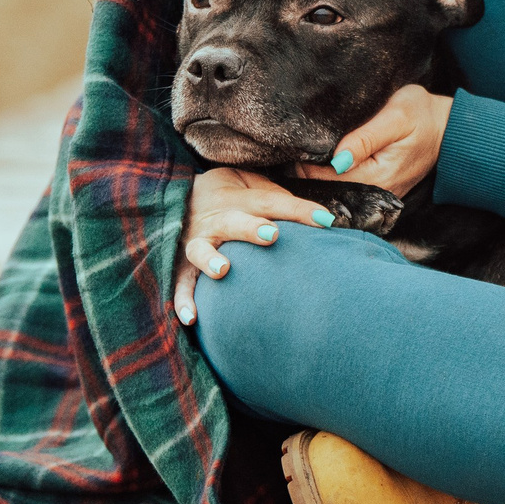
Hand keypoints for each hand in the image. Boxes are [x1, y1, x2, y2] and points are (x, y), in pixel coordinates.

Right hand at [171, 167, 335, 329]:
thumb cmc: (231, 195)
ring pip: (200, 249)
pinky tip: (191, 318)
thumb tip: (323, 221)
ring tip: (222, 270)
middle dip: (251, 228)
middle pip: (233, 221)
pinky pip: (180, 281)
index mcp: (237, 198)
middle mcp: (216, 218)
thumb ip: (281, 200)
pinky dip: (182, 299)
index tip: (325, 221)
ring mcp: (196, 241)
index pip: (271, 202)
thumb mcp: (253, 185)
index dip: (298, 210)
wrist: (179, 193)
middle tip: (271, 234)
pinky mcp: (180, 263)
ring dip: (210, 259)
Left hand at [295, 85, 451, 195]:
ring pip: (339, 192)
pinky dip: (332, 180)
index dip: (306, 167)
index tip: (292, 150)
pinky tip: (318, 167)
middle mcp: (379, 192)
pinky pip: (350, 189)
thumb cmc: (421, 114)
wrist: (447, 127)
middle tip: (288, 154)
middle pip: (331, 190)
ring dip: (317, 179)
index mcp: (380, 176)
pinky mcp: (381, 188)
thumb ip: (365, 139)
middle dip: (307, 176)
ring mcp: (380, 193)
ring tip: (299, 159)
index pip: (330, 179)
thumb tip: (335, 160)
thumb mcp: (395, 117)